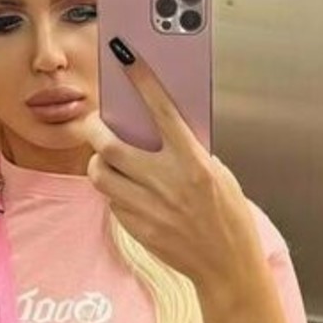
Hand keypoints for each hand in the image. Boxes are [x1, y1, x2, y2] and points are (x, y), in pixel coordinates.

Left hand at [76, 40, 262, 294]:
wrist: (226, 266)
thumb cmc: (228, 217)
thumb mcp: (219, 175)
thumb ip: (189, 152)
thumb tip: (159, 131)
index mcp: (193, 162)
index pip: (162, 110)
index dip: (141, 79)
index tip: (125, 55)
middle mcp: (167, 182)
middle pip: (110, 146)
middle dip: (96, 130)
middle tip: (94, 124)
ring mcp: (148, 207)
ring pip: (101, 175)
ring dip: (99, 163)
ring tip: (106, 160)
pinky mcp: (137, 227)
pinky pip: (112, 201)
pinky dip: (114, 191)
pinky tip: (128, 191)